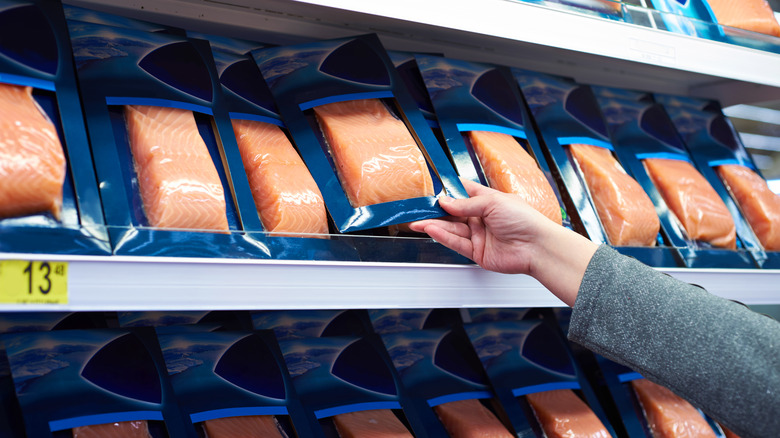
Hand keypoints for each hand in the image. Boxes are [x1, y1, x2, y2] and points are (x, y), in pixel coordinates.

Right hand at [409, 179, 597, 305]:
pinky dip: (443, 236)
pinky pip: (456, 243)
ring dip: (434, 225)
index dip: (448, 190)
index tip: (431, 188)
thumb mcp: (492, 202)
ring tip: (418, 221)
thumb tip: (445, 201)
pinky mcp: (477, 252)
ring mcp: (479, 235)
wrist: (537, 246)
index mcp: (488, 201)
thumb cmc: (524, 220)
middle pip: (453, 213)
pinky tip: (432, 230)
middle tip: (418, 209)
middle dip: (436, 211)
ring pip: (452, 229)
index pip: (464, 192)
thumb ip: (466, 204)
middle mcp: (482, 218)